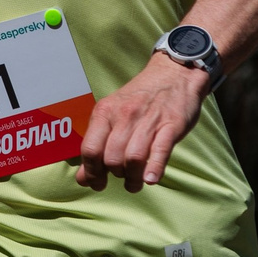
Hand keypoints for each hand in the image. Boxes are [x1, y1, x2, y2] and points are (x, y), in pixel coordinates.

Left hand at [76, 56, 209, 191]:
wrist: (174, 73)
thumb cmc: (140, 99)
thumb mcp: (113, 114)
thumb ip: (98, 144)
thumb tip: (83, 179)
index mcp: (105, 112)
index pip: (90, 149)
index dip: (91, 172)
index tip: (97, 183)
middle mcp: (124, 115)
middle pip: (111, 158)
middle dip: (115, 175)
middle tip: (121, 178)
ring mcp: (148, 120)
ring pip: (133, 158)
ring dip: (133, 178)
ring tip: (135, 183)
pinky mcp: (172, 124)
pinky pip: (160, 150)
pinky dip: (154, 168)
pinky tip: (151, 179)